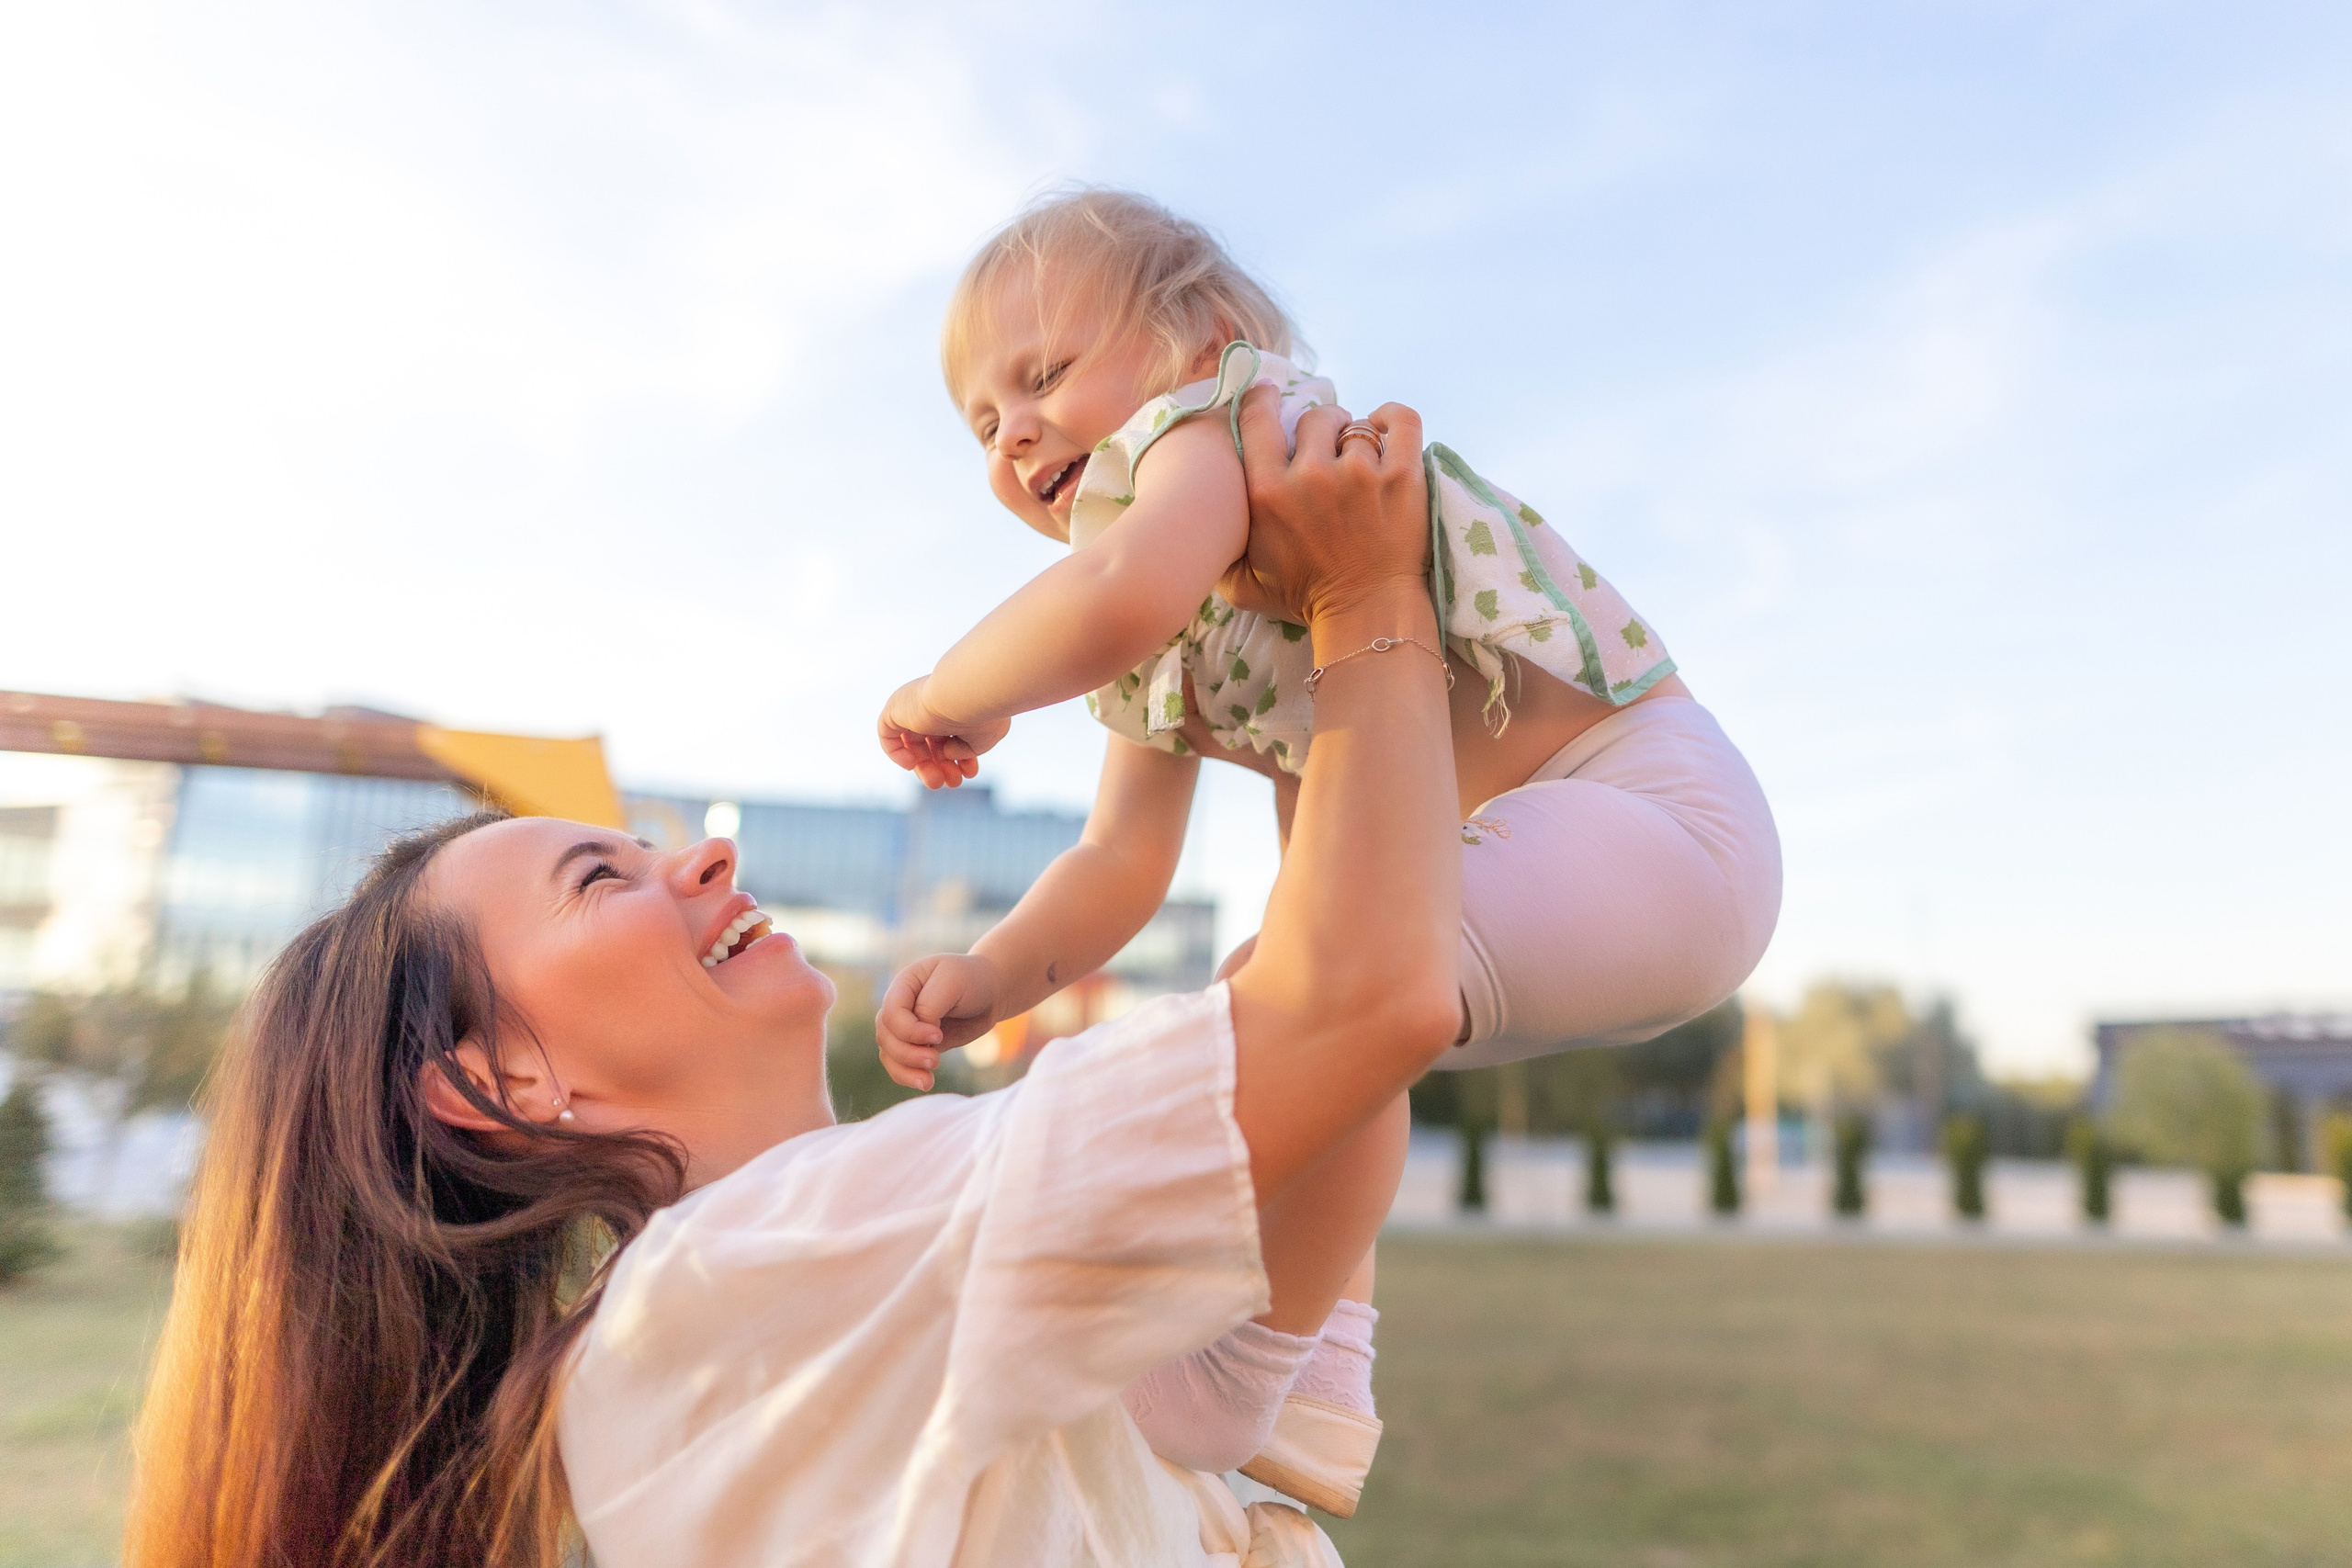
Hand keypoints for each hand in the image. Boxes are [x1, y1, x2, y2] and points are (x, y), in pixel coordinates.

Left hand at [877, 677, 1009, 789]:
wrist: (967, 694)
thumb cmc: (982, 714)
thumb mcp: (983, 738)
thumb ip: (966, 749)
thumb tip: (946, 753)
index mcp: (956, 706)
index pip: (952, 736)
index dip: (960, 758)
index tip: (969, 773)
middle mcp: (933, 705)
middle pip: (931, 743)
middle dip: (942, 766)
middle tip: (953, 783)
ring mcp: (913, 706)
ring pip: (912, 744)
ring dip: (923, 767)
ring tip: (936, 782)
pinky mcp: (895, 708)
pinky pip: (888, 735)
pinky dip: (897, 753)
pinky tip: (913, 763)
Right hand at [877, 953, 1002, 1090]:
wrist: (991, 992)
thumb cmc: (972, 980)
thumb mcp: (952, 982)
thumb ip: (930, 1006)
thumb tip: (919, 1037)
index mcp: (904, 985)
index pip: (891, 1014)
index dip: (909, 1030)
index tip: (938, 1035)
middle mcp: (900, 1006)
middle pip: (886, 1036)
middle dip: (907, 1053)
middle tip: (936, 1061)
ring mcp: (906, 1027)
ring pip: (889, 1053)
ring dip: (905, 1070)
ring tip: (927, 1081)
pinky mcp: (917, 1045)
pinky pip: (900, 1065)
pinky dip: (908, 1076)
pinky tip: (926, 1083)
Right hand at [1215, 389, 1428, 625]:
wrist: (1366, 615)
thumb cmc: (1303, 600)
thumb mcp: (1241, 584)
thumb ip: (1218, 550)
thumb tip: (1199, 521)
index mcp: (1267, 493)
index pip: (1258, 418)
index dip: (1264, 400)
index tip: (1271, 400)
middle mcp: (1310, 476)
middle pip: (1314, 418)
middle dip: (1319, 431)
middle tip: (1327, 453)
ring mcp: (1360, 474)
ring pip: (1356, 425)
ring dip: (1356, 440)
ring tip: (1359, 464)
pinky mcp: (1402, 477)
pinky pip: (1401, 420)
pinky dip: (1393, 419)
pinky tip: (1386, 433)